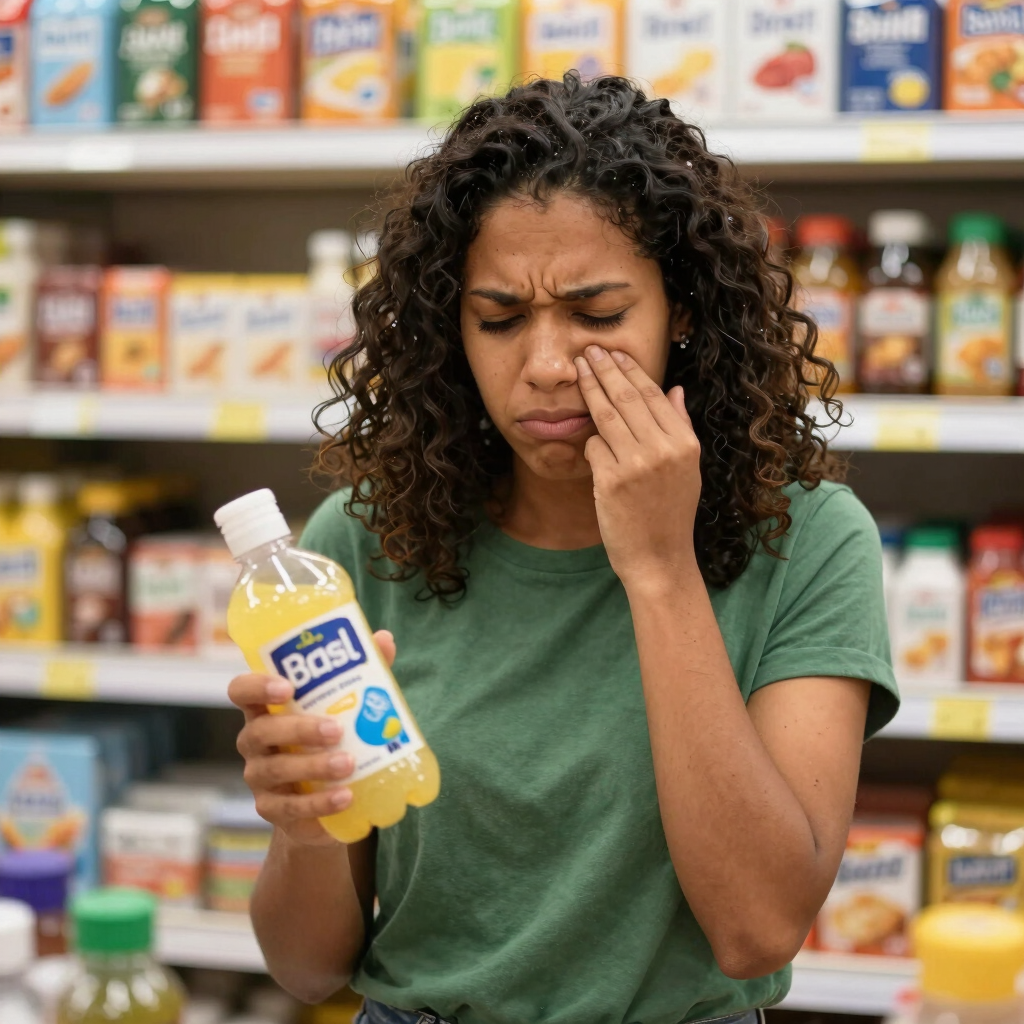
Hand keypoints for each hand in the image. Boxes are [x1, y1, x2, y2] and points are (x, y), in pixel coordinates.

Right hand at [229, 630, 397, 846]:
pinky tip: (346, 796)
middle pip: (260, 732)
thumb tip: (384, 639)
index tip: (286, 687)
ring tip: (348, 763)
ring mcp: (260, 777)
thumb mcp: (344, 705)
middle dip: (298, 729)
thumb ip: (359, 674)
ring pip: (275, 770)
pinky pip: (290, 808)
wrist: (328, 800)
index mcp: (266, 709)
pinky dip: (320, 802)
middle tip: (336, 729)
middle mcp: (255, 742)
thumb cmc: (331, 738)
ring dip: (313, 766)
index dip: (256, 686)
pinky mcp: (273, 809)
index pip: (242, 691)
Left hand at [575, 345, 700, 587]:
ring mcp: (636, 464)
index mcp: (685, 443)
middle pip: (627, 397)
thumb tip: (674, 390)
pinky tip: (588, 437)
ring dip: (590, 388)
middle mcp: (664, 449)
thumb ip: (681, 428)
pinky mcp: (611, 480)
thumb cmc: (670, 514)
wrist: (659, 558)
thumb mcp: (688, 469)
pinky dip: (590, 440)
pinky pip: (594, 445)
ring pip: (606, 414)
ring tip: (579, 370)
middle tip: (588, 351)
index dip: (631, 370)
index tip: (614, 353)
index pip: (653, 394)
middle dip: (605, 369)